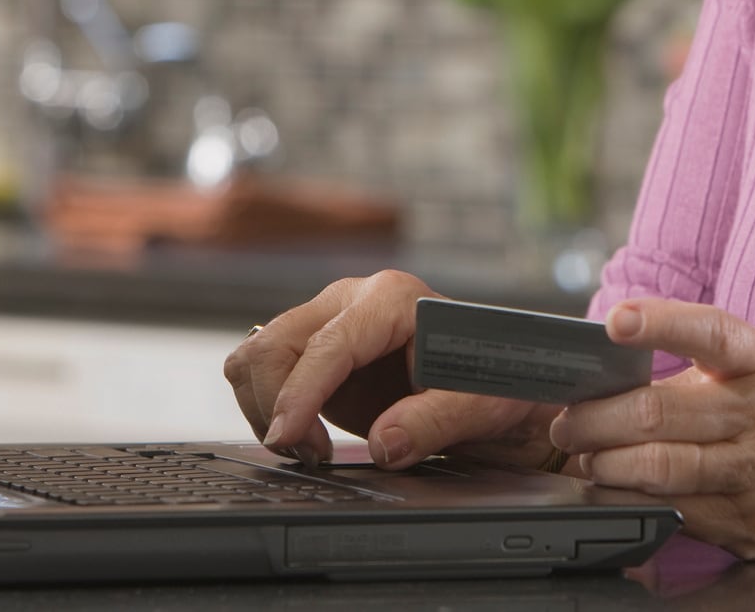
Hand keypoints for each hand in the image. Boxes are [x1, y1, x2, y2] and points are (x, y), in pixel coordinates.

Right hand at [223, 269, 559, 470]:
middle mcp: (352, 301)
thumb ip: (434, 422)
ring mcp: (329, 323)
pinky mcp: (316, 352)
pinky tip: (305, 436)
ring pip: (256, 354)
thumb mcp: (481, 404)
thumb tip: (383, 443)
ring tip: (309, 448)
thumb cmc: (495, 381)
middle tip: (310, 454)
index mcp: (393, 299)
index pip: (326, 344)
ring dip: (265, 406)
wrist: (498, 382)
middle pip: (274, 342)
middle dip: (275, 403)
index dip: (299, 394)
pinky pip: (263, 372)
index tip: (289, 438)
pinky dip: (268, 407)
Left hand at [549, 298, 754, 558]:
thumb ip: (695, 363)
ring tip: (586, 456)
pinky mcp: (754, 524)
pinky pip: (676, 514)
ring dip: (605, 464)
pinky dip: (633, 501)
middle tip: (567, 421)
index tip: (617, 320)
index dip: (662, 323)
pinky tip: (617, 490)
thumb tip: (610, 368)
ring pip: (659, 470)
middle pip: (658, 414)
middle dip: (595, 419)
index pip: (711, 333)